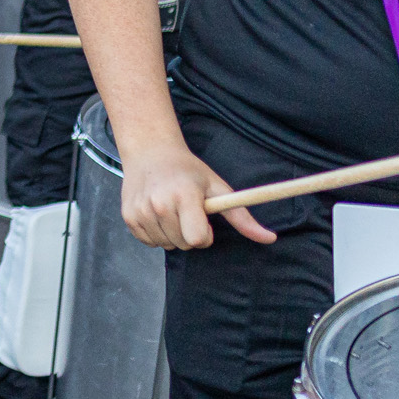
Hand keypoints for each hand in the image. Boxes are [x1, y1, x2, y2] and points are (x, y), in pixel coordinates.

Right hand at [119, 143, 275, 249]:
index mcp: (183, 195)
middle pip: (183, 245)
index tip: (203, 220)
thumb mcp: (218, 188)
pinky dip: (156, 233)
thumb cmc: (188, 171)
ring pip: (166, 245)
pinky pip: (148, 242)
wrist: (150, 152)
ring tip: (171, 211)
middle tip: (187, 212)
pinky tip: (157, 214)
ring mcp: (140, 211)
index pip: (197, 240)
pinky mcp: (128, 217)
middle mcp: (158, 203)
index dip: (204, 235)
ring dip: (173, 235)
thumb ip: (242, 216)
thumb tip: (270, 238)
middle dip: (189, 234)